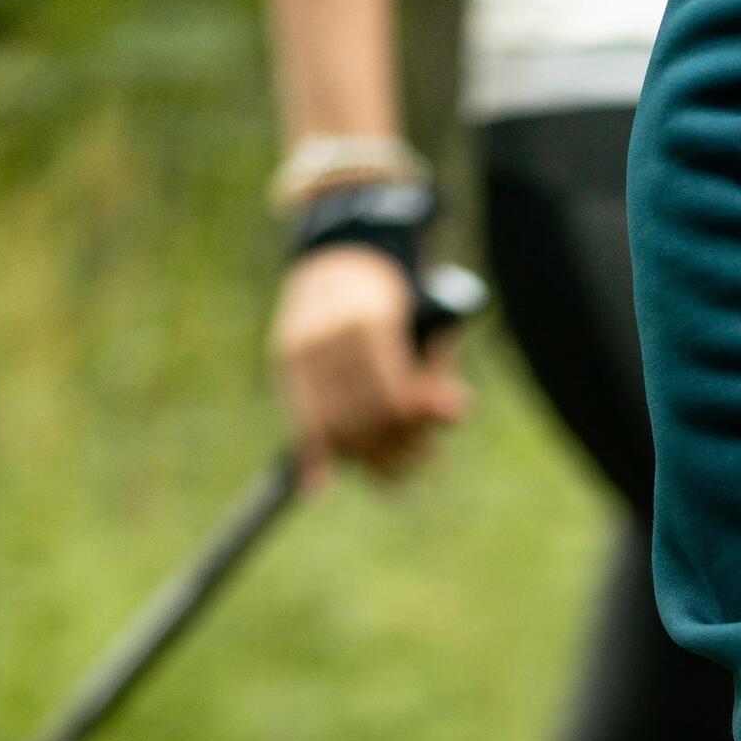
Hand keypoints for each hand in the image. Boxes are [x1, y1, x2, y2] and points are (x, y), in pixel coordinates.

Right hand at [270, 245, 469, 484]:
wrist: (344, 253)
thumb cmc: (401, 297)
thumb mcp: (429, 324)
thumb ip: (439, 370)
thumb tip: (456, 415)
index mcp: (372, 321)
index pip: (393, 398)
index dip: (415, 431)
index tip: (433, 453)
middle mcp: (330, 333)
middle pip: (363, 417)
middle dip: (395, 449)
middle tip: (423, 463)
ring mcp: (302, 344)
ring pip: (333, 422)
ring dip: (367, 457)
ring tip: (395, 471)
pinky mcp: (284, 355)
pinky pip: (298, 412)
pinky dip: (310, 453)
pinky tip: (316, 487)